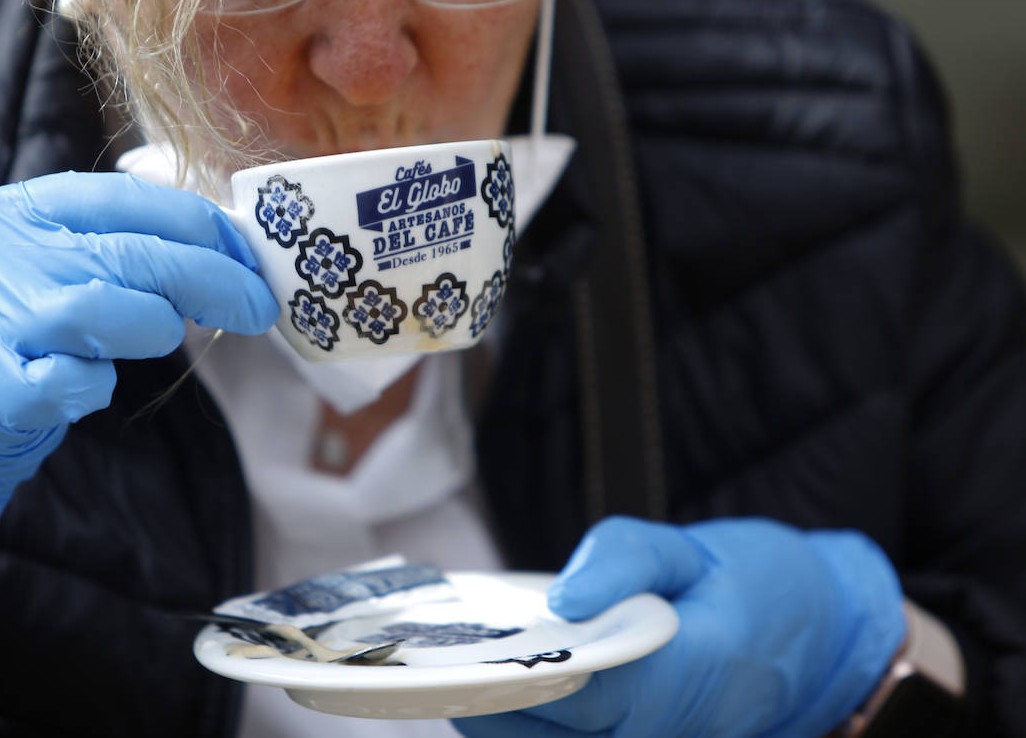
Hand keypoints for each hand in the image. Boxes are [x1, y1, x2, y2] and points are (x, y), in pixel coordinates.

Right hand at [0, 171, 277, 543]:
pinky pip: (75, 381)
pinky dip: (97, 385)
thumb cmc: (13, 330)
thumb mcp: (47, 260)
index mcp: (10, 209)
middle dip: (211, 278)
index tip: (245, 249)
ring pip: (103, 309)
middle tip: (258, 304)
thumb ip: (114, 238)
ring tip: (164, 337)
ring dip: (156, 325)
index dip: (197, 222)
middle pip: (128, 254)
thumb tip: (224, 237)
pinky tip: (89, 385)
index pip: (122, 198)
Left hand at [455, 516, 904, 737]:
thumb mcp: (693, 546)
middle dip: (494, 701)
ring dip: (510, 720)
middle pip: (559, 735)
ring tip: (463, 673)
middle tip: (437, 663)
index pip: (585, 694)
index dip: (518, 679)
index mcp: (692, 675)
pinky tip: (509, 695)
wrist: (828, 638)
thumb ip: (623, 559)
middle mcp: (678, 730)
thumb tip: (564, 596)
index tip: (460, 657)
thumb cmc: (758, 587)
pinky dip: (540, 727)